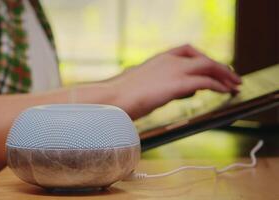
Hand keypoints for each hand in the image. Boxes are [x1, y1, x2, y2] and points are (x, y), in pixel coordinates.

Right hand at [110, 45, 241, 118]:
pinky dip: (218, 85)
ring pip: (208, 66)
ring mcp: (174, 70)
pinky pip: (205, 81)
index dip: (203, 58)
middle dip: (219, 67)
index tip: (211, 67)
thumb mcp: (140, 84)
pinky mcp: (177, 84)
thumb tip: (164, 90)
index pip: (188, 51)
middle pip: (202, 57)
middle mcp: (169, 60)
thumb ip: (156, 83)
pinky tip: (225, 91)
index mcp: (160, 59)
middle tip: (231, 77)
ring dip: (224, 75)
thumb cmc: (121, 95)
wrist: (113, 98)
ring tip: (235, 85)